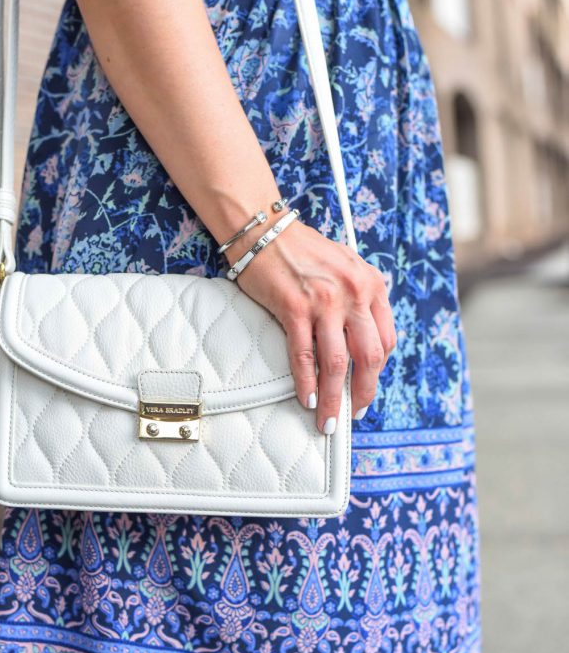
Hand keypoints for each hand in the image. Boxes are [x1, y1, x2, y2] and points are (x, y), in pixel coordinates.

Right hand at [228, 219, 395, 431]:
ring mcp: (325, 301)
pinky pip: (304, 355)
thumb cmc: (303, 252)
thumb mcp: (346, 268)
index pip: (387, 340)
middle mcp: (354, 293)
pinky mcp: (295, 308)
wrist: (266, 232)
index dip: (379, 372)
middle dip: (363, 393)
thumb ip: (359, 299)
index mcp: (372, 285)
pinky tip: (307, 399)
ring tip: (328, 421)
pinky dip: (307, 382)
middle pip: (369, 357)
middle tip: (354, 414)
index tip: (367, 390)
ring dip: (335, 399)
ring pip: (337, 363)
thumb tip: (361, 343)